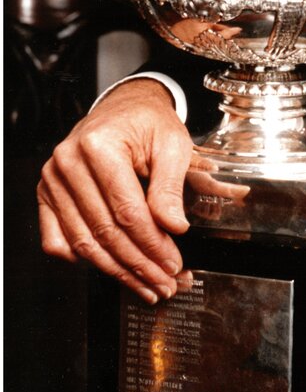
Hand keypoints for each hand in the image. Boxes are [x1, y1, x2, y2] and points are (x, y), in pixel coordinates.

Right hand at [37, 79, 196, 302]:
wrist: (126, 107)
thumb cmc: (149, 122)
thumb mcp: (172, 144)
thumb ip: (170, 185)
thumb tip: (173, 227)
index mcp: (100, 145)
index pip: (127, 211)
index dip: (152, 244)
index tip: (172, 264)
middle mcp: (68, 162)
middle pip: (105, 231)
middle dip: (138, 264)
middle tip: (163, 283)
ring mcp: (53, 179)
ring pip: (83, 241)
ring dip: (116, 270)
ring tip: (144, 285)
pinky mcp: (47, 193)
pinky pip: (56, 238)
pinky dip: (79, 258)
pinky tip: (107, 267)